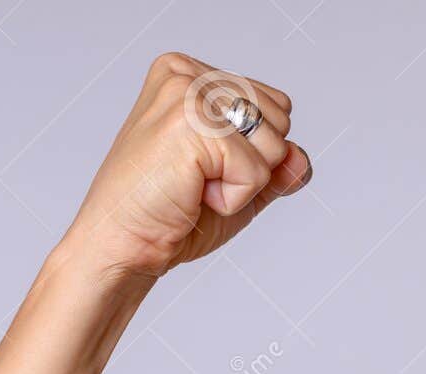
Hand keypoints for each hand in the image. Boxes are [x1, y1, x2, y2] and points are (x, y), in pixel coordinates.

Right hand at [55, 52, 309, 279]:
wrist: (123, 247)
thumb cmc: (167, 216)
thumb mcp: (237, 186)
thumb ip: (276, 167)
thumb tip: (302, 159)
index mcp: (190, 74)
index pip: (274, 105)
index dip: (254, 153)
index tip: (202, 168)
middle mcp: (187, 74)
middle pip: (280, 119)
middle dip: (253, 164)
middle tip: (198, 181)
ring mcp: (187, 94)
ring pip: (273, 145)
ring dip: (242, 183)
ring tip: (193, 187)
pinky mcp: (191, 125)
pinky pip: (257, 172)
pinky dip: (233, 199)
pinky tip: (191, 196)